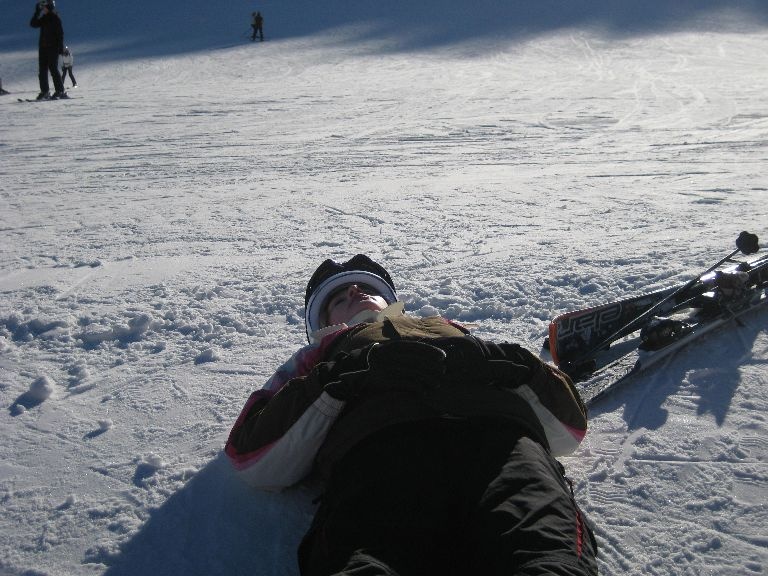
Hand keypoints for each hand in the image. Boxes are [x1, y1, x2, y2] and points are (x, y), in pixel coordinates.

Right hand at [322, 341, 447, 399]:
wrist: (346, 372)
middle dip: (431, 366)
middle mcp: (389, 355)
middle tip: (444, 370)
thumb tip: (416, 350)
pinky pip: (404, 384)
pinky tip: (425, 391)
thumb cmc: (368, 362)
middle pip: (416, 360)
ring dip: (427, 378)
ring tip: (438, 383)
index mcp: (390, 346)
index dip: (430, 352)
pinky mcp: (384, 381)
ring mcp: (386, 368)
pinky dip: (417, 388)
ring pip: (412, 372)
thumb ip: (397, 350)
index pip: (415, 347)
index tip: (443, 356)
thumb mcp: (382, 351)